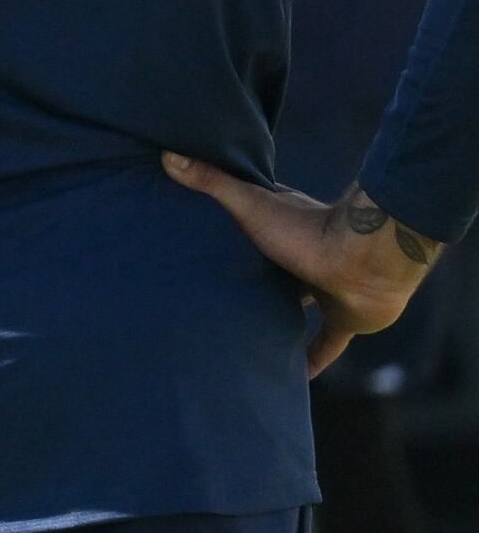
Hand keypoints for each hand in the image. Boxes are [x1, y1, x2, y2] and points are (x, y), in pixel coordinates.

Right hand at [164, 157, 442, 377]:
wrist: (364, 261)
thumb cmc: (306, 230)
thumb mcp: (249, 204)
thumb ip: (211, 181)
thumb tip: (168, 154)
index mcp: (282, 228)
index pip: (253, 228)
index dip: (232, 233)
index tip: (204, 240)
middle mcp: (303, 259)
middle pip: (272, 273)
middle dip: (252, 282)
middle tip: (215, 297)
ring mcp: (324, 289)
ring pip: (297, 307)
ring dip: (279, 318)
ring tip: (245, 335)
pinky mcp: (344, 318)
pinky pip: (326, 343)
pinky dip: (313, 359)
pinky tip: (297, 378)